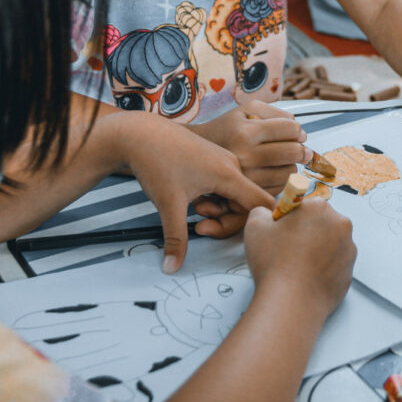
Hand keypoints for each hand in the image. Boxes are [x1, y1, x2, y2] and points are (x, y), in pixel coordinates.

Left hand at [116, 113, 273, 273]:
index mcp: (229, 174)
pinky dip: (212, 198)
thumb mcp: (168, 204)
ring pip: (234, 196)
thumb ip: (176, 239)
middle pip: (246, 205)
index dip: (258, 224)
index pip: (262, 204)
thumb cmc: (156, 162)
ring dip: (217, 209)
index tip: (240, 234)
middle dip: (225, 221)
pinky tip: (192, 196)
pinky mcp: (214, 161)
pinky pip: (225, 187)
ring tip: (193, 207)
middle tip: (198, 224)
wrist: (138, 133)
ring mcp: (223, 162)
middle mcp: (232, 166)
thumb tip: (172, 268)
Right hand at [189, 101, 310, 194]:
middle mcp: (245, 156)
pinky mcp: (247, 194)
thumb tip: (299, 130)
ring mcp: (246, 178)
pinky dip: (282, 180)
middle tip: (301, 149)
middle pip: (293, 152)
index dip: (298, 131)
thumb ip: (275, 113)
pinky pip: (279, 188)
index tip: (298, 134)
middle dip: (302, 150)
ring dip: (292, 165)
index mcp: (246, 133)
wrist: (197, 155)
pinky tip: (273, 172)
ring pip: (289, 172)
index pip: (290, 129)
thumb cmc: (227, 129)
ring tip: (283, 160)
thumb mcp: (246, 111)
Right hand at [244, 199, 355, 316]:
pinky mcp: (350, 272)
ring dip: (315, 250)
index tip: (280, 232)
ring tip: (295, 267)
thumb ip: (261, 211)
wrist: (292, 301)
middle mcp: (340, 225)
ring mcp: (349, 250)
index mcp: (320, 208)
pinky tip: (305, 278)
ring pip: (329, 244)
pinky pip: (334, 265)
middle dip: (305, 232)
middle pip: (320, 223)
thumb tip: (267, 214)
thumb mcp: (255, 226)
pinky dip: (322, 269)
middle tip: (286, 250)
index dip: (289, 218)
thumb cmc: (274, 262)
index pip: (304, 205)